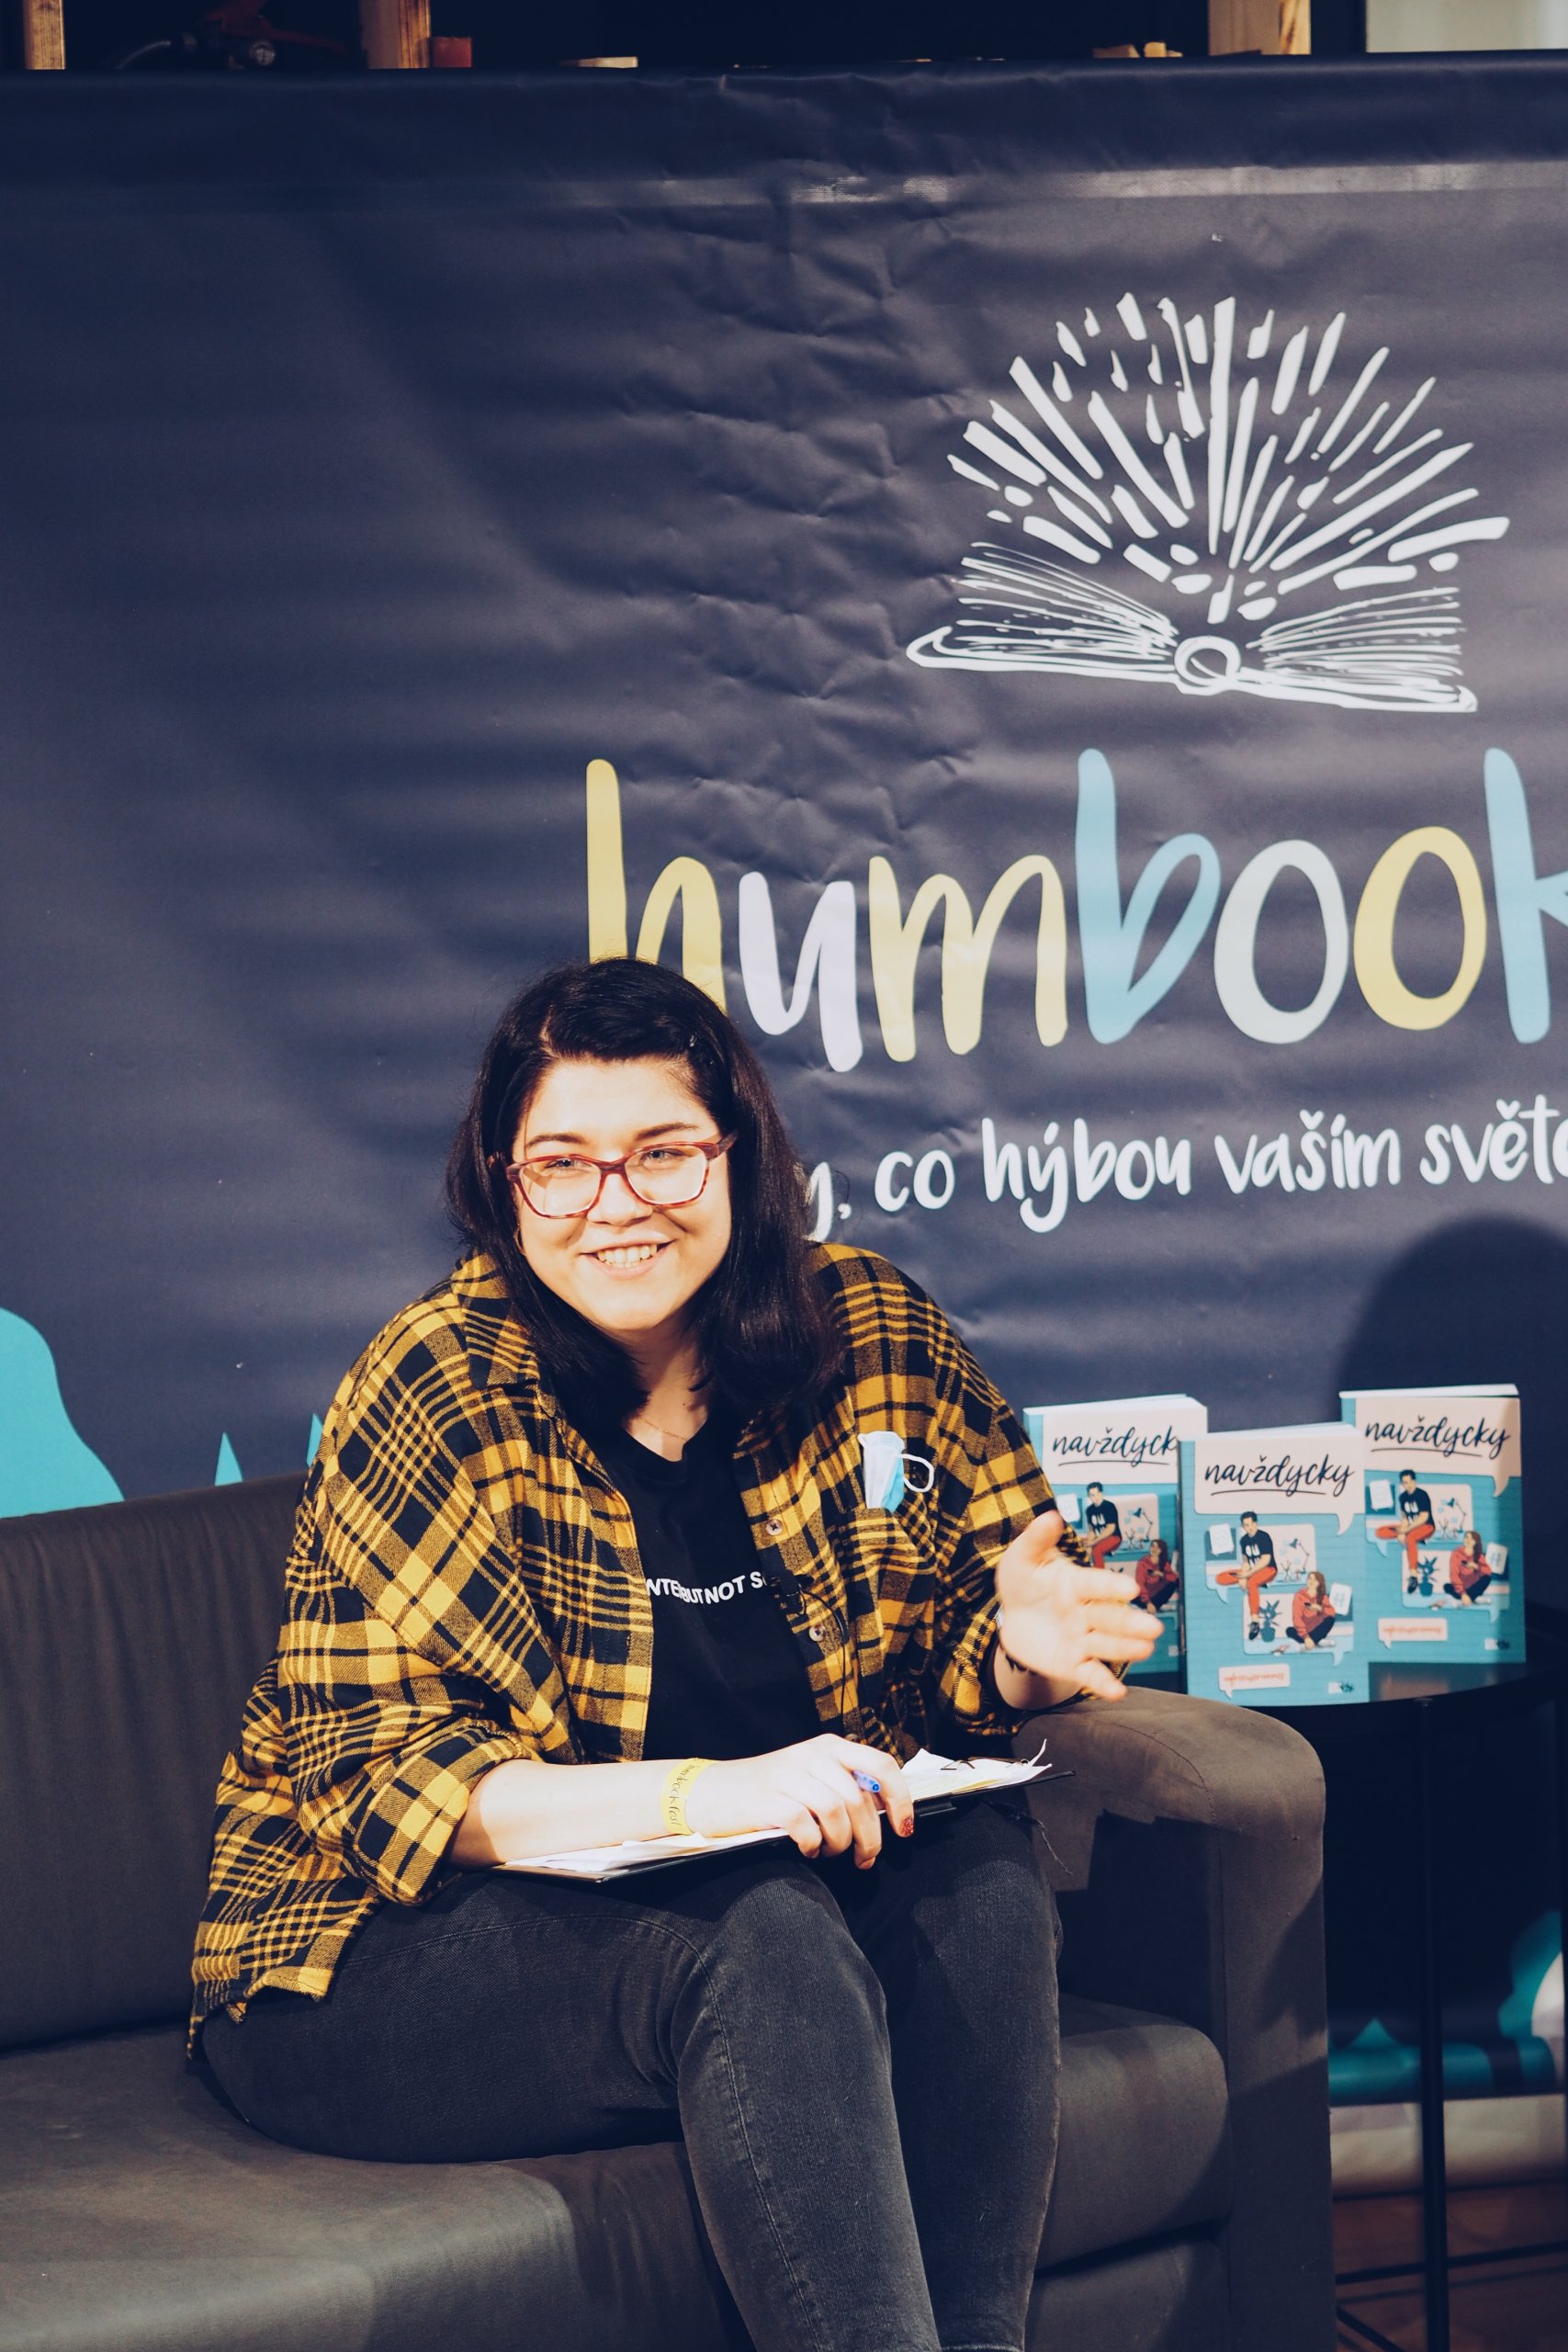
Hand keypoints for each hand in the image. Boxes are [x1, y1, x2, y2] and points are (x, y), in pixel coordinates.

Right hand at [684, 1735, 913, 1867]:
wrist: (712, 1792)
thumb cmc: (768, 1792)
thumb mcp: (810, 1776)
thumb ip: (844, 1787)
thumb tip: (884, 1818)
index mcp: (829, 1747)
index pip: (882, 1764)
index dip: (900, 1799)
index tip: (904, 1829)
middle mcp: (812, 1755)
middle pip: (860, 1799)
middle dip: (870, 1838)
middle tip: (863, 1860)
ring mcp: (789, 1775)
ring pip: (838, 1813)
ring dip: (841, 1843)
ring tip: (830, 1852)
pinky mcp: (769, 1799)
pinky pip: (807, 1826)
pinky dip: (812, 1844)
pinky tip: (807, 1849)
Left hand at [994, 1510, 1160, 1702]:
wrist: (1013, 1617)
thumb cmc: (1023, 1582)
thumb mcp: (1023, 1558)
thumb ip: (1036, 1540)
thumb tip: (1051, 1516)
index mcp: (1076, 1583)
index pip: (1095, 1584)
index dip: (1111, 1586)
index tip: (1129, 1589)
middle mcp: (1085, 1611)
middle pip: (1110, 1617)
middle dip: (1130, 1623)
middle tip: (1153, 1628)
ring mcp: (1082, 1639)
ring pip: (1106, 1645)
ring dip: (1125, 1648)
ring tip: (1146, 1650)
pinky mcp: (1074, 1663)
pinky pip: (1090, 1674)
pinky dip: (1103, 1684)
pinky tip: (1117, 1692)